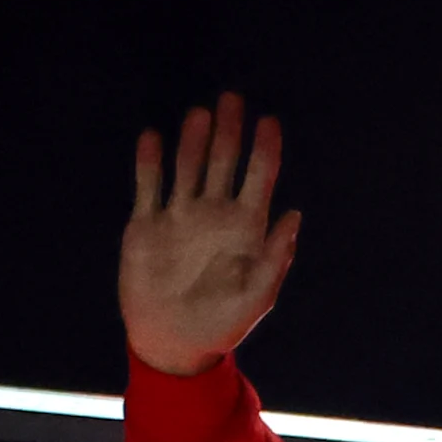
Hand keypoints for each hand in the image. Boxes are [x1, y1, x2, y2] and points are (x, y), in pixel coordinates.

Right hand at [121, 92, 300, 377]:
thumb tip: (294, 216)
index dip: (265, 150)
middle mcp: (213, 215)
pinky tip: (154, 138)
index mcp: (245, 229)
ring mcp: (179, 217)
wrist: (174, 341)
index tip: (269, 122)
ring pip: (187, 168)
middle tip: (233, 99)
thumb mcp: (257, 295)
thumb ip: (276, 257)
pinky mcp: (147, 225)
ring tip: (201, 114)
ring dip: (193, 141)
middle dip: (229, 133)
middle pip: (222, 163)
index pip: (258, 179)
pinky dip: (150, 163)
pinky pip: (148, 186)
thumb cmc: (223, 322)